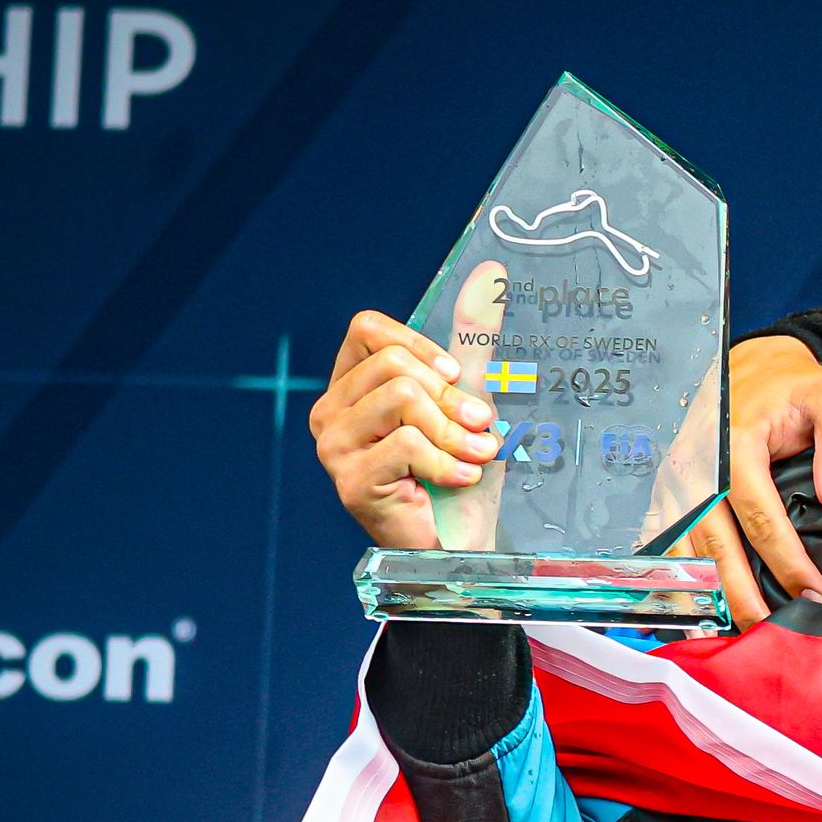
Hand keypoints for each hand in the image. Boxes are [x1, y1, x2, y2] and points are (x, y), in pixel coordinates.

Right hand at [308, 309, 499, 548]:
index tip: (458, 377)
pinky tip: (458, 481)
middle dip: (452, 398)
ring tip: (474, 457)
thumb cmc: (461, 477)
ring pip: (401, 398)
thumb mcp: (470, 401)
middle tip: (479, 429)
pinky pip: (406, 444)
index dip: (421, 346)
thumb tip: (490, 274)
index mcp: (351, 387)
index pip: (367, 329)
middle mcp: (331, 412)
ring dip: (454, 431)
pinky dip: (447, 463)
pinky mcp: (350, 480)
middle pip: (393, 365)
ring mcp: (333, 447)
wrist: (461, 547)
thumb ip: (474, 341)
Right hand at [690, 332, 821, 626]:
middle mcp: (695, 468)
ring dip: (705, 597)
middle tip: (770, 635)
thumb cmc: (789, 384)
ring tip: (732, 636)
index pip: (760, 515)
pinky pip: (664, 545)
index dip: (785, 560)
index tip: (813, 594)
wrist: (746, 365)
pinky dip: (674, 582)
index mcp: (733, 444)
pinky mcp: (667, 494)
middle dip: (740, 595)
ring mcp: (674, 483)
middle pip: (714, 544)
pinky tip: (689, 617)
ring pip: (685, 551)